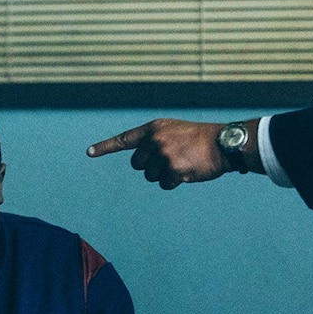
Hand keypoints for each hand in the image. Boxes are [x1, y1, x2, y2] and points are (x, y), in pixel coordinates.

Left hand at [86, 119, 227, 189]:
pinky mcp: (173, 169)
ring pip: (150, 177)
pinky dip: (174, 182)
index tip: (89, 152)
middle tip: (171, 159)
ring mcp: (163, 155)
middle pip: (138, 165)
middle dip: (151, 167)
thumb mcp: (172, 131)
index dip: (105, 147)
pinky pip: (164, 184)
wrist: (223, 143)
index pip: (124, 140)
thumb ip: (154, 141)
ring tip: (182, 162)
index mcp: (153, 129)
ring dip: (164, 175)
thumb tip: (139, 161)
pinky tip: (187, 172)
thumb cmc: (199, 139)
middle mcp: (155, 140)